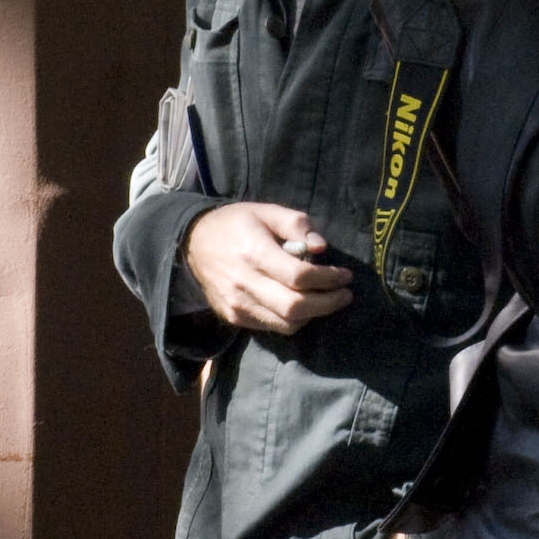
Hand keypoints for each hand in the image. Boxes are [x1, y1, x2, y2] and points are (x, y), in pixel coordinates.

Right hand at [181, 202, 353, 334]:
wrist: (193, 242)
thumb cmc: (236, 223)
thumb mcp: (266, 211)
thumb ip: (297, 225)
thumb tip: (320, 249)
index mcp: (254, 252)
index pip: (299, 276)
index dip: (329, 279)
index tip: (345, 276)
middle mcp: (244, 283)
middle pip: (295, 307)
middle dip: (328, 304)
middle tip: (345, 294)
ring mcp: (237, 304)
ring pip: (286, 323)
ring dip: (313, 315)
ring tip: (326, 300)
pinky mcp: (233, 317)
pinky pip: (272, 327)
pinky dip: (292, 319)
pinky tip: (301, 304)